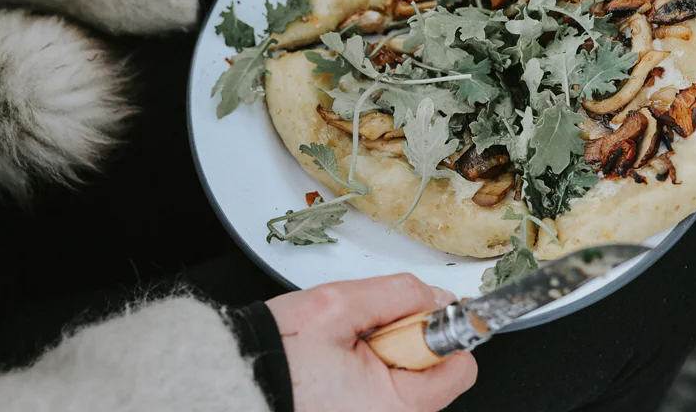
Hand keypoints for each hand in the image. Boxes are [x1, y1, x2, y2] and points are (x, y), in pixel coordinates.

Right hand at [266, 273, 477, 411]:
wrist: (237, 378)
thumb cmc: (278, 353)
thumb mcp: (338, 304)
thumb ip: (397, 295)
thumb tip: (435, 297)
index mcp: (393, 405)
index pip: (459, 367)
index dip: (439, 329)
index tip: (416, 314)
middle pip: (430, 368)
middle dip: (402, 338)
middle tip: (361, 333)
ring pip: (406, 375)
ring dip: (384, 350)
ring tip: (343, 347)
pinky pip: (384, 388)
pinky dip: (369, 368)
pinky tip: (340, 361)